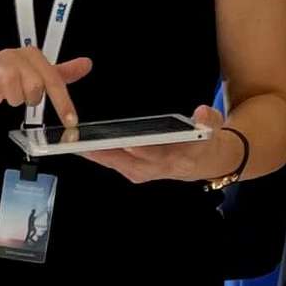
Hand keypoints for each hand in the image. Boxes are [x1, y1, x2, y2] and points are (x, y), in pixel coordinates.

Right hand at [0, 45, 91, 132]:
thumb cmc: (5, 75)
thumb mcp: (36, 73)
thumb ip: (61, 73)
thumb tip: (86, 64)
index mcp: (31, 55)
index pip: (53, 80)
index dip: (63, 103)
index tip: (70, 121)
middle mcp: (14, 56)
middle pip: (34, 87)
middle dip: (27, 98)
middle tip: (19, 95)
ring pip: (12, 93)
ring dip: (9, 99)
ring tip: (3, 94)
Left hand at [73, 105, 238, 186]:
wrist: (201, 163)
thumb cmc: (203, 144)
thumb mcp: (213, 129)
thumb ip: (209, 120)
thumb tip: (201, 113)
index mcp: (172, 160)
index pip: (151, 154)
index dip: (136, 148)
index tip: (122, 141)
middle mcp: (151, 169)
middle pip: (122, 160)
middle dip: (102, 151)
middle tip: (81, 139)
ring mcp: (139, 171)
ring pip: (112, 162)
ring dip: (92, 153)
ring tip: (72, 141)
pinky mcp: (130, 169)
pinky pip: (110, 161)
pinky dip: (95, 154)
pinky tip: (79, 144)